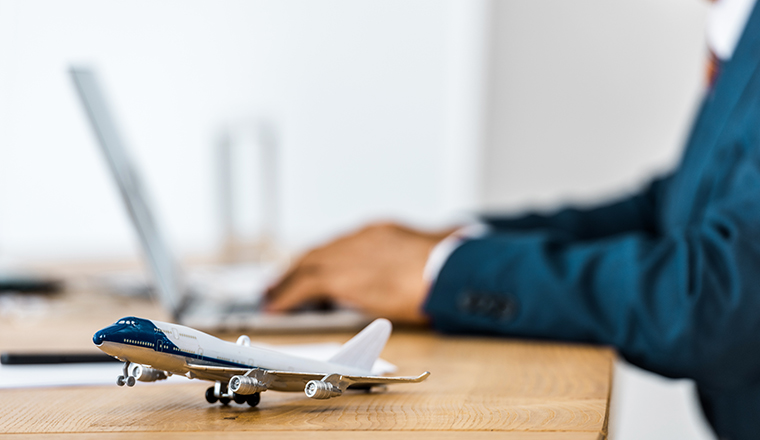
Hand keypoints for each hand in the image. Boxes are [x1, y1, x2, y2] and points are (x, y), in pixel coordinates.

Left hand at [265, 222, 455, 324]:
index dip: (325, 256)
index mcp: (381, 230)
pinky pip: (301, 286)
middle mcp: (359, 237)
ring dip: (285, 280)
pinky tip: (276, 307)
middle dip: (298, 266)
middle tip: (281, 279)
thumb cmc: (451, 264)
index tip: (314, 265)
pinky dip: (286, 296)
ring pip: (304, 265)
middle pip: (319, 251)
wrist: (444, 270)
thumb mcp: (442, 245)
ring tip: (271, 294)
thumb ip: (436, 243)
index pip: (343, 244)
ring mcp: (346, 254)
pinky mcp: (338, 277)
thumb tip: (455, 236)